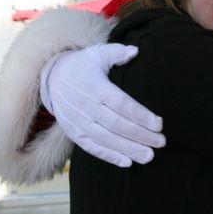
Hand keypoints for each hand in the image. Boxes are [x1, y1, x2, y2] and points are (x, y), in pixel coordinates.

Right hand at [39, 44, 164, 166]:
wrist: (51, 78)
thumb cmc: (81, 65)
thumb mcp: (97, 53)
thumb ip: (116, 53)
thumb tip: (135, 51)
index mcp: (95, 87)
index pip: (121, 104)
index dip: (140, 115)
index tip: (159, 124)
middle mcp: (86, 106)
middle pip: (117, 125)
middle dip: (140, 135)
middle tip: (161, 142)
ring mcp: (78, 122)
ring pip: (106, 139)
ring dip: (128, 149)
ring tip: (149, 156)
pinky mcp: (74, 133)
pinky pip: (92, 148)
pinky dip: (109, 156)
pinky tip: (127, 162)